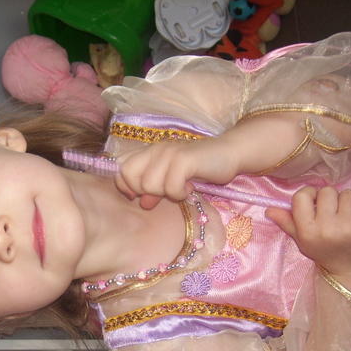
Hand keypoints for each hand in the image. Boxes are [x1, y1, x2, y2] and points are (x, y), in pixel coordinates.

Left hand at [115, 139, 237, 209]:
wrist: (229, 154)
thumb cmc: (200, 168)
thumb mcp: (172, 178)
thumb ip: (153, 188)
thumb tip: (143, 203)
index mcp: (149, 151)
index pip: (120, 167)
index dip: (125, 185)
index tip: (140, 195)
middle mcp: (156, 148)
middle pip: (129, 175)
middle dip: (144, 190)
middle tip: (164, 191)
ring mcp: (169, 152)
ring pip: (149, 184)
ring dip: (166, 193)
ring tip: (181, 187)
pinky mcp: (183, 159)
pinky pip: (170, 187)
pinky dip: (180, 193)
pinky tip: (190, 187)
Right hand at [266, 186, 350, 276]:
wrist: (348, 270)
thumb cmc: (322, 251)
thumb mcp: (301, 239)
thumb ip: (286, 222)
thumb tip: (269, 209)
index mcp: (307, 231)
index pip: (302, 196)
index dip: (309, 194)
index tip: (314, 202)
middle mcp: (327, 228)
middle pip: (327, 191)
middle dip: (330, 198)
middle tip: (332, 212)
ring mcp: (350, 227)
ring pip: (347, 193)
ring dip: (347, 201)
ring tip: (346, 216)